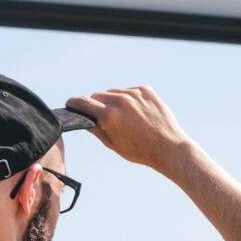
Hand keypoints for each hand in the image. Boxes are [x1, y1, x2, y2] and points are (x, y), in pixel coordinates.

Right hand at [65, 85, 197, 175]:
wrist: (169, 148)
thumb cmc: (139, 151)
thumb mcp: (112, 144)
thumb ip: (95, 129)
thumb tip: (82, 118)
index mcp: (109, 115)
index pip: (82, 102)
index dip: (73, 103)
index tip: (70, 104)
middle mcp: (120, 101)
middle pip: (97, 95)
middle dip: (96, 105)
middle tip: (103, 117)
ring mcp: (134, 93)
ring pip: (114, 92)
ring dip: (113, 101)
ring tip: (124, 117)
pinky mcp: (146, 90)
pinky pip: (130, 90)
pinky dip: (129, 99)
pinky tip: (137, 113)